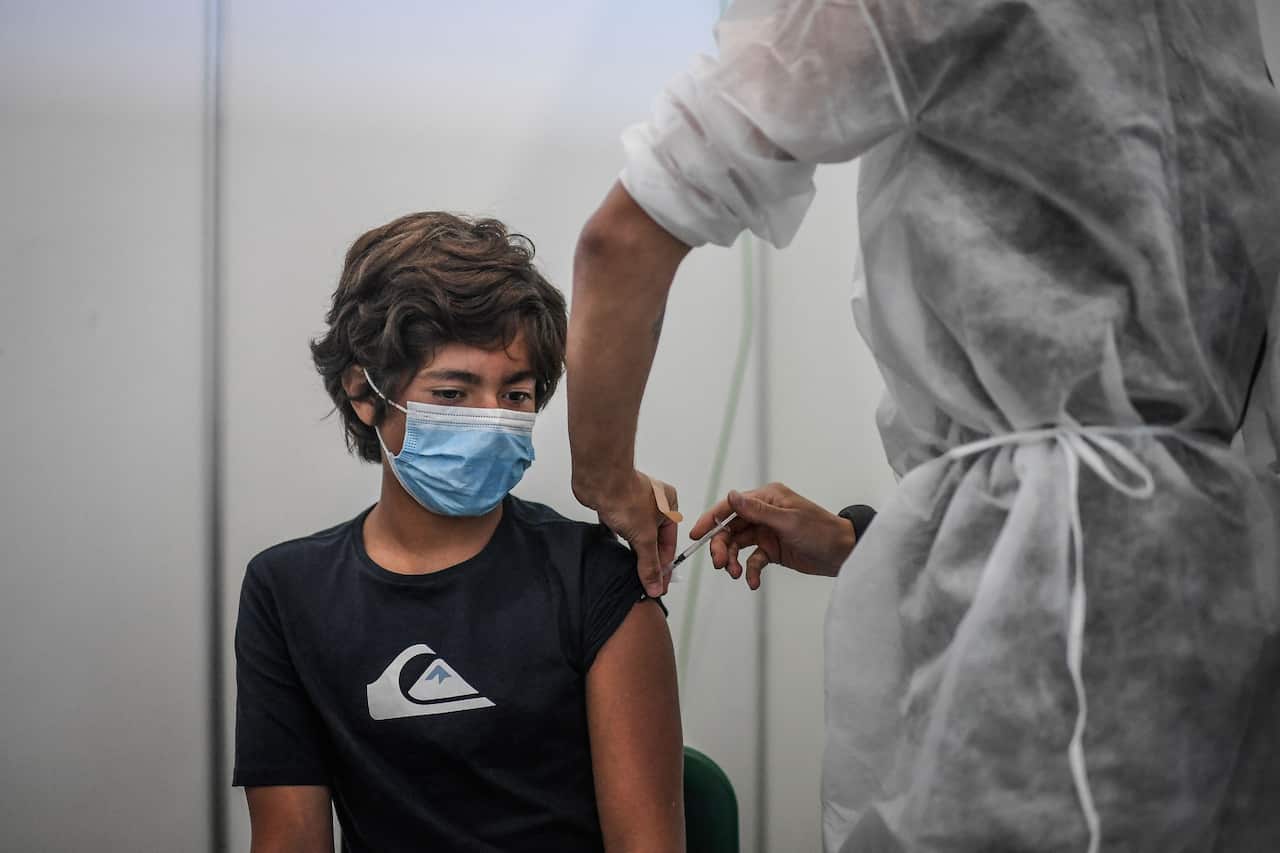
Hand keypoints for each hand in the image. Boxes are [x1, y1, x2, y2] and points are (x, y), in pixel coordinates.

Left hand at [581, 469, 680, 598]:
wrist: (599, 480)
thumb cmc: (626, 496)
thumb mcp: (644, 537)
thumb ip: (649, 564)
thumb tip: (654, 584)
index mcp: (669, 506)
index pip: (669, 543)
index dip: (664, 567)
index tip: (658, 585)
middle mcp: (653, 504)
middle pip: (653, 540)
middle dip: (648, 561)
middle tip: (644, 583)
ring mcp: (633, 504)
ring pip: (636, 534)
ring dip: (633, 551)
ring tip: (630, 572)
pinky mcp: (615, 506)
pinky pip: (619, 528)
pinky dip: (618, 540)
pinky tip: (615, 553)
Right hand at [689, 483, 855, 589]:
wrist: (843, 554)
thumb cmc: (821, 531)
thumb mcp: (788, 520)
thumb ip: (757, 510)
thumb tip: (731, 495)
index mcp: (766, 498)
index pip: (731, 506)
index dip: (711, 519)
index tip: (696, 534)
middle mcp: (763, 513)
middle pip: (731, 529)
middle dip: (722, 546)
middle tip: (720, 564)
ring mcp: (766, 532)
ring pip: (739, 545)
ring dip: (734, 560)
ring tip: (736, 574)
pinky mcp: (771, 550)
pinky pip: (753, 560)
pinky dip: (750, 571)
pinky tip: (752, 582)